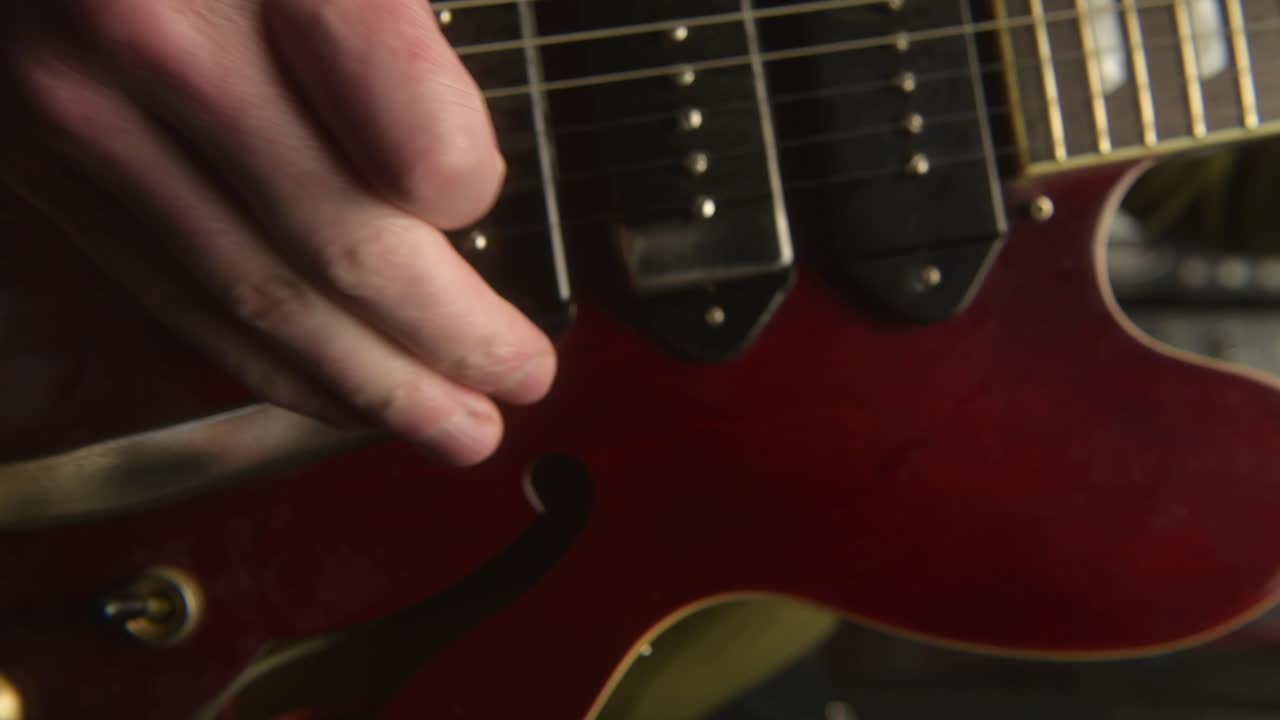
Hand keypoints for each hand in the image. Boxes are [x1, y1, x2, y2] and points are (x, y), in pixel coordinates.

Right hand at [0, 0, 555, 465]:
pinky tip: (323, 389)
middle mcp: (156, 37)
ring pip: (251, 293)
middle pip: (340, 245)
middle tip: (521, 389)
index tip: (487, 202)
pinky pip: (163, 281)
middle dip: (447, 342)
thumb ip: (381, 16)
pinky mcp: (28, 144)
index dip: (471, 192)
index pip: (415, 147)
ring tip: (451, 431)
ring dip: (366, 383)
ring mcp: (72, 100)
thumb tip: (445, 164)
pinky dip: (255, 356)